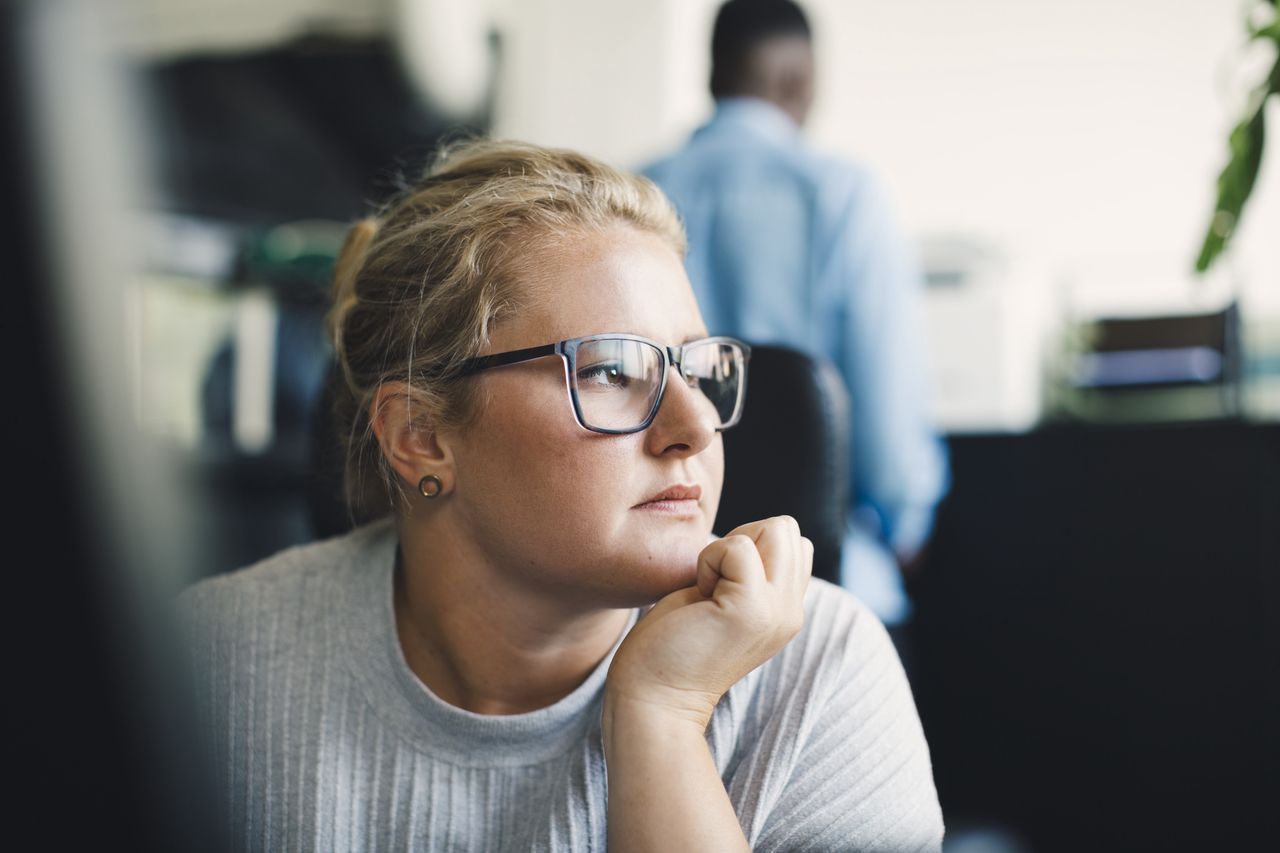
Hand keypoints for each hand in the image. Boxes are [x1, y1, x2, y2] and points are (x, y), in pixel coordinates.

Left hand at [604, 516, 813, 729]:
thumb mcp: (723, 600)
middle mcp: (790, 611)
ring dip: (727, 548)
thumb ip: (747, 572)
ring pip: (776, 528)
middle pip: (787, 528)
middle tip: (712, 583)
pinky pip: (737, 547)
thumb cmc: (671, 644)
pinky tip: (697, 595)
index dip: (750, 545)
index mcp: (786, 609)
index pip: (793, 542)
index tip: (719, 582)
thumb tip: (750, 533)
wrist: (652, 699)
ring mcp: (775, 612)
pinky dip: (709, 559)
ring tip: (707, 589)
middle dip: (743, 538)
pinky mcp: (750, 610)